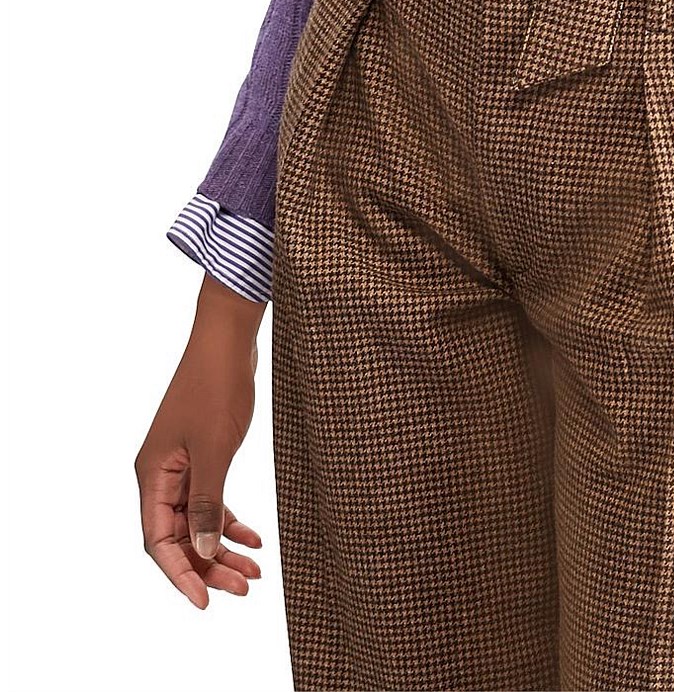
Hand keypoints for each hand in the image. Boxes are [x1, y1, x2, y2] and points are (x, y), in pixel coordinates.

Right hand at [136, 273, 265, 607]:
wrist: (229, 339)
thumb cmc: (217, 386)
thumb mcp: (215, 450)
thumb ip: (207, 502)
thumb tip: (203, 551)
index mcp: (153, 475)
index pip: (159, 541)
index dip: (181, 574)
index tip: (206, 602)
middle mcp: (161, 474)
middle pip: (178, 536)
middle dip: (209, 566)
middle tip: (244, 587)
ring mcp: (181, 464)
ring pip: (197, 521)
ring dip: (222, 546)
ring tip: (254, 572)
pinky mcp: (202, 454)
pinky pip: (211, 499)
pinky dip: (230, 520)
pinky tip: (254, 537)